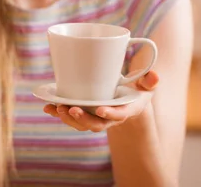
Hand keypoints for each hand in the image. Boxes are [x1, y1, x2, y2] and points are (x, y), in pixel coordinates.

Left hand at [43, 71, 158, 132]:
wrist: (126, 98)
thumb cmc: (136, 89)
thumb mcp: (146, 84)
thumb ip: (149, 80)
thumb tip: (154, 76)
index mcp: (126, 109)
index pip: (119, 115)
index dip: (111, 114)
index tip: (101, 110)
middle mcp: (109, 117)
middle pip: (96, 124)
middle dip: (83, 119)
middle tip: (72, 109)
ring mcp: (95, 117)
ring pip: (81, 124)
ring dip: (68, 118)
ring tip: (56, 108)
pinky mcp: (84, 113)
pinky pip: (71, 117)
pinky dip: (58, 113)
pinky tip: (47, 108)